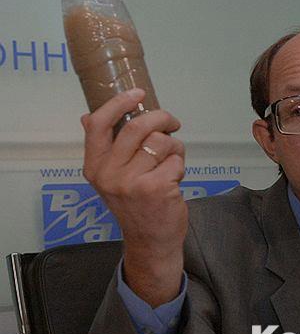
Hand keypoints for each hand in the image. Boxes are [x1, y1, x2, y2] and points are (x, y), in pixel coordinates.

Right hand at [82, 89, 186, 306]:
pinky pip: (176, 160)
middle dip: (161, 118)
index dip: (118, 103)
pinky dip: (180, 165)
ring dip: (174, 147)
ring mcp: (132, 182)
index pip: (98, 125)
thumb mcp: (111, 178)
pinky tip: (175, 179)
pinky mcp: (156, 188)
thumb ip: (104, 149)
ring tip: (172, 162)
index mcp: (94, 167)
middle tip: (173, 123)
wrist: (150, 241)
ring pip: (161, 142)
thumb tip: (85, 116)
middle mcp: (108, 174)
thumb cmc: (135, 204)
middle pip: (137, 127)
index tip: (138, 92)